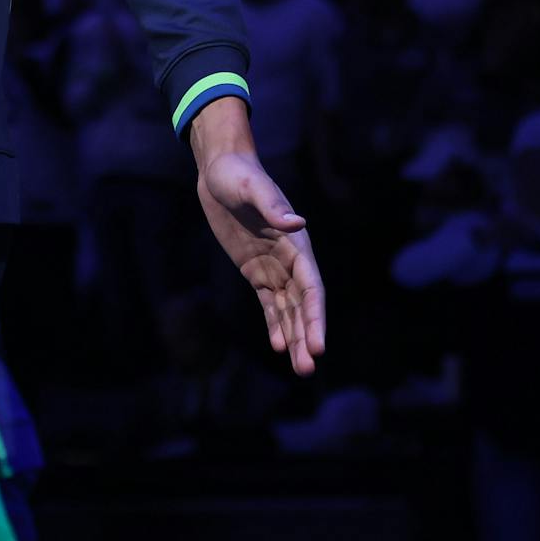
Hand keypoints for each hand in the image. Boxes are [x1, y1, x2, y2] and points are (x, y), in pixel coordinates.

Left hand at [190, 98, 325, 377]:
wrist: (220, 171)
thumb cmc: (238, 175)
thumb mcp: (251, 187)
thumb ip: (273, 205)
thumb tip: (296, 222)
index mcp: (297, 243)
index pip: (312, 287)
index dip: (316, 316)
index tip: (319, 344)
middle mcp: (291, 259)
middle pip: (304, 305)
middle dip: (307, 336)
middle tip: (308, 369)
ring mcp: (274, 267)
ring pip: (289, 309)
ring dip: (295, 336)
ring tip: (299, 368)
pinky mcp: (256, 271)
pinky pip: (269, 303)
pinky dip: (275, 324)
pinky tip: (279, 346)